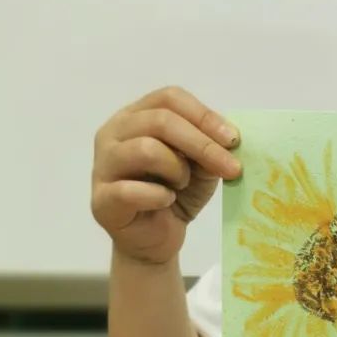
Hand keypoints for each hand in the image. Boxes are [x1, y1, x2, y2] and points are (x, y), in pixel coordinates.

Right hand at [92, 86, 241, 264]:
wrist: (156, 238)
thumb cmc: (175, 193)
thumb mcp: (200, 165)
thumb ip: (209, 147)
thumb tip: (229, 139)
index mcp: (135, 116)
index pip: (169, 98)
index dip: (204, 115)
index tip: (234, 139)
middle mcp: (113, 133)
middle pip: (160, 120)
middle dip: (202, 144)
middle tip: (230, 167)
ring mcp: (102, 165)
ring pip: (145, 149)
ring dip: (177, 169)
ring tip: (182, 184)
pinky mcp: (102, 199)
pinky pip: (132, 190)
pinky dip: (159, 197)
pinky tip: (167, 202)